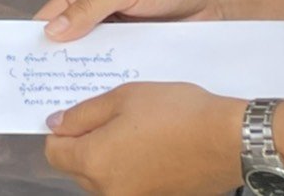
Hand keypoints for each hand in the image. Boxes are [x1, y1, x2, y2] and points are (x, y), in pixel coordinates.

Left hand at [46, 83, 245, 195]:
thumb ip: (82, 114)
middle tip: (110, 118)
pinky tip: (149, 148)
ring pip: (101, 180)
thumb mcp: (121, 98)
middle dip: (83, 144)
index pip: (55, 153)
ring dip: (106, 158)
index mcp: (95, 162)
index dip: (62, 131)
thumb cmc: (175, 113)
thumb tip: (56, 124)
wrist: (228, 140)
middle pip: (76, 169)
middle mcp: (109, 191)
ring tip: (133, 131)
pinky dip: (130, 170)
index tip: (79, 114)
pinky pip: (127, 186)